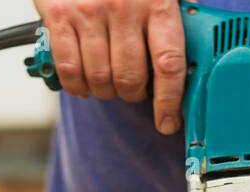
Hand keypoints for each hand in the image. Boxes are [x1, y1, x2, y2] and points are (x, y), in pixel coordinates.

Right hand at [34, 0, 186, 134]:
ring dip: (104, 91)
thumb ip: (172, 17)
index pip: (169, 64)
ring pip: (100, 78)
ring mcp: (89, 12)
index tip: (168, 122)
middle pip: (131, 78)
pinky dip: (76, 85)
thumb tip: (190, 61)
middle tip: (131, 89)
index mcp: (157, 2)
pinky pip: (69, 68)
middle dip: (132, 94)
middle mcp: (124, 8)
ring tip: (106, 83)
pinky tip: (82, 83)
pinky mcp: (59, 14)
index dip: (170, 101)